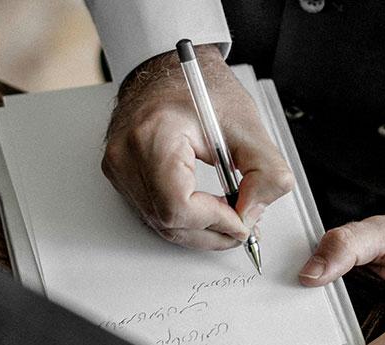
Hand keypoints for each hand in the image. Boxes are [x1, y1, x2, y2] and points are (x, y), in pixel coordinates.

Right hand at [102, 45, 293, 248]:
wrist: (169, 70)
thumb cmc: (202, 89)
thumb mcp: (248, 125)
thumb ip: (265, 173)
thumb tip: (253, 213)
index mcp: (155, 134)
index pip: (178, 205)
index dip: (216, 221)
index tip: (242, 220)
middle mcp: (127, 154)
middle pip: (169, 222)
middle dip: (213, 232)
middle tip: (244, 226)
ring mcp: (119, 167)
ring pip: (161, 224)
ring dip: (201, 231)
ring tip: (232, 218)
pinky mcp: (122, 176)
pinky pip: (154, 214)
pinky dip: (186, 221)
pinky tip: (210, 212)